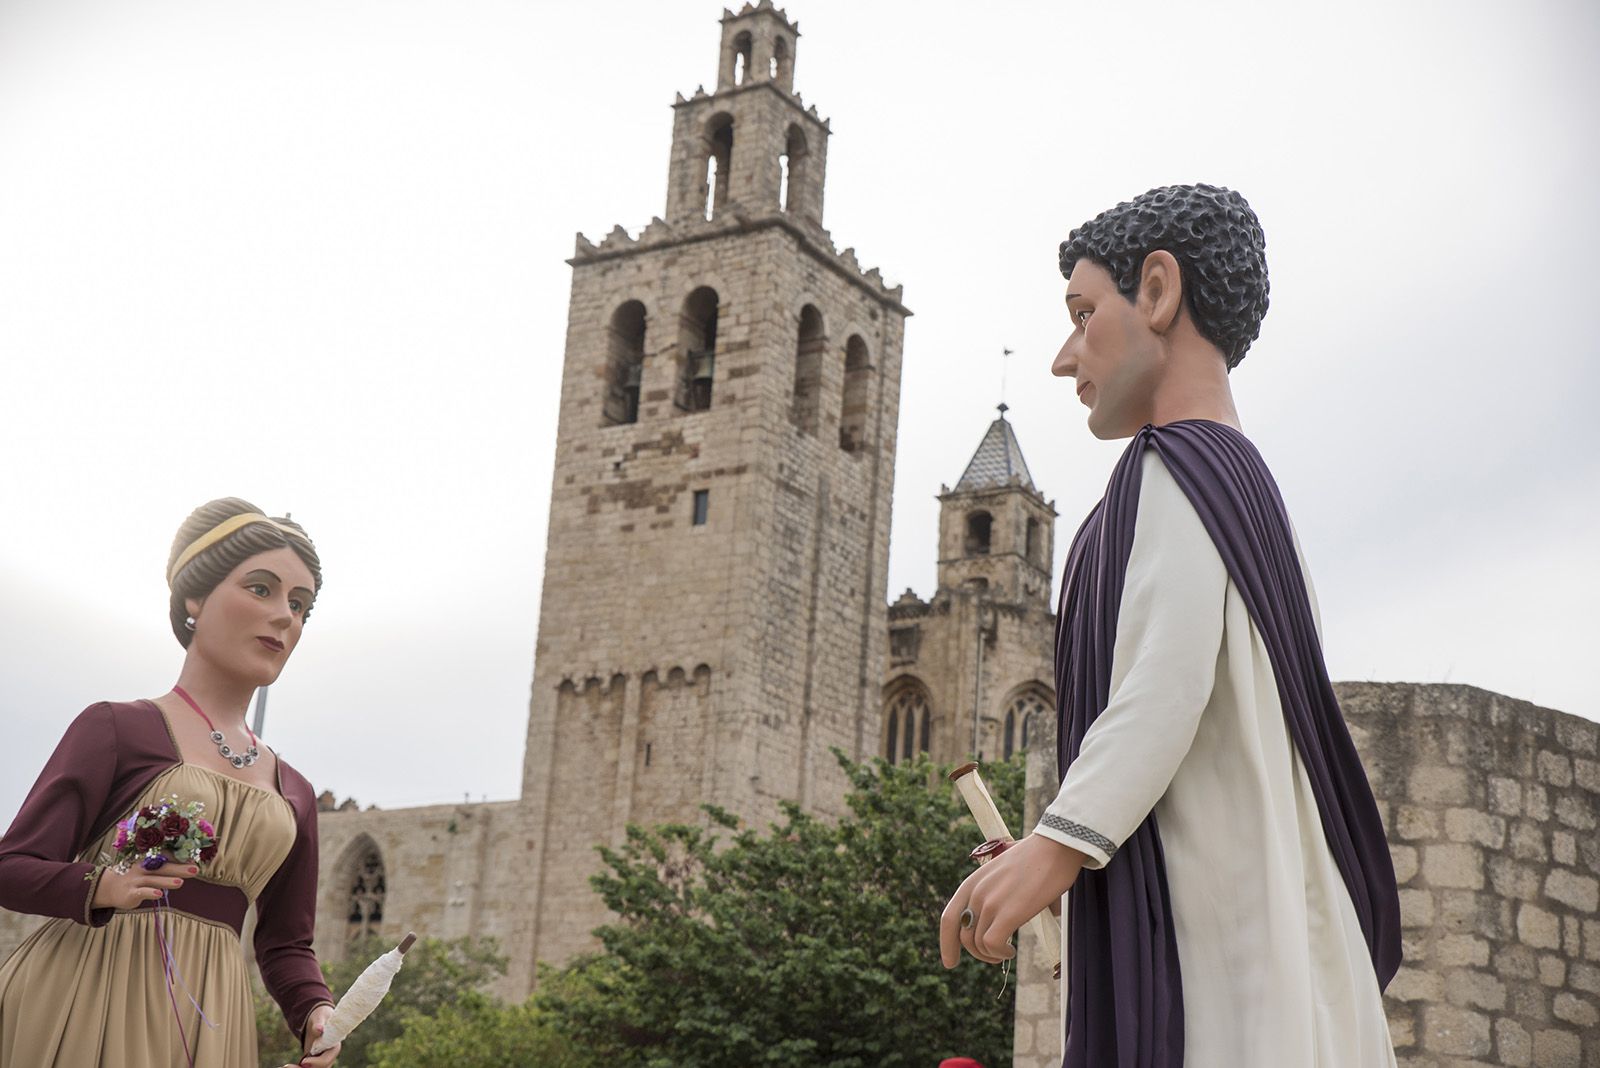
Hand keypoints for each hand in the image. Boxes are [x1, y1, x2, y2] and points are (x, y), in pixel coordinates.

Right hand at [91, 862, 196, 909]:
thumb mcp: (150, 869)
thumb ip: (166, 866)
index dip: (180, 857)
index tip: (194, 859)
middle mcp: (142, 867)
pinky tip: (159, 894)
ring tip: (180, 882)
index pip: (165, 855)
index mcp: (148, 859)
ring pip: (153, 879)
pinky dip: (149, 893)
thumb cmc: (137, 877)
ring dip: (166, 881)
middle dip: (179, 868)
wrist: (110, 888)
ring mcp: (135, 880)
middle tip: (195, 869)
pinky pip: (140, 892)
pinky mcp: (130, 893)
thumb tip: (190, 865)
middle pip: (162, 867)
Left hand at [291, 1003, 339, 1066]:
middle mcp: (328, 1056)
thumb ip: (319, 1024)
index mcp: (334, 1046)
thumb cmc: (321, 1015)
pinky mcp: (312, 1061)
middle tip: (288, 1066)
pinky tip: (287, 1066)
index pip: (326, 1060)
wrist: (317, 1019)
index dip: (316, 1063)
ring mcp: (320, 1059)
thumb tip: (319, 1029)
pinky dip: (297, 1067)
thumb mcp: (320, 1017)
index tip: (303, 1061)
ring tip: (286, 1066)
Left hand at [939, 833, 1084, 966]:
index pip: (948, 918)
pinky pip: (992, 944)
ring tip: (1008, 951)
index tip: (950, 962)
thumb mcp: (1002, 873)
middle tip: (996, 955)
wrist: (1055, 847)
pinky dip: (1000, 953)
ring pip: (978, 944)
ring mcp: (990, 902)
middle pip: (963, 937)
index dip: (947, 943)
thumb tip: (1001, 919)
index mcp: (972, 882)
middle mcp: (976, 893)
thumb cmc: (1035, 859)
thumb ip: (993, 893)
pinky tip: (1011, 950)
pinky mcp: (1008, 913)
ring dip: (992, 955)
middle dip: (977, 953)